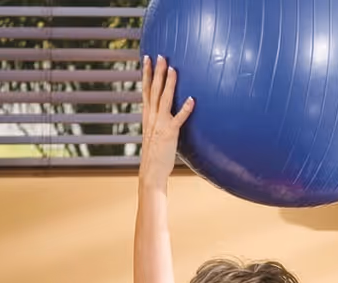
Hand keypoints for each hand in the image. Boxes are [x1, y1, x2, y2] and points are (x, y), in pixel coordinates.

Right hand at [139, 55, 192, 189]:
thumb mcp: (155, 134)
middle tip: (160, 55)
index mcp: (148, 116)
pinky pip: (178, 118)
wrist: (151, 171)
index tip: (146, 58)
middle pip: (153, 89)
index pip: (146, 90)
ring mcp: (160, 124)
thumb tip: (166, 115)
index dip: (146, 73)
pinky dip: (185, 109)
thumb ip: (159, 123)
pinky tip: (191, 99)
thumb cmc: (156, 155)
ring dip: (169, 83)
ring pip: (164, 99)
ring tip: (173, 69)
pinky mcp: (170, 133)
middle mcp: (152, 117)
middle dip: (157, 71)